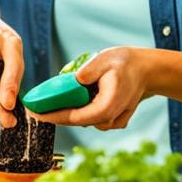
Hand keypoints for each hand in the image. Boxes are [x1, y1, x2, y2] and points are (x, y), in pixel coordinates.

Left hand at [26, 47, 151, 130]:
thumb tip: (74, 80)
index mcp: (107, 107)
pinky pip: (91, 117)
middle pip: (76, 121)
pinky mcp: (113, 119)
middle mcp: (110, 118)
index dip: (52, 116)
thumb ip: (89, 71)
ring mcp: (112, 121)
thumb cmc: (126, 63)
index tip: (34, 113)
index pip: (74, 117)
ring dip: (67, 111)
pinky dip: (80, 110)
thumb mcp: (105, 60)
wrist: (147, 70)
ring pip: (83, 120)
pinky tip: (72, 99)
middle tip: (35, 106)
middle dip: (55, 114)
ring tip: (49, 100)